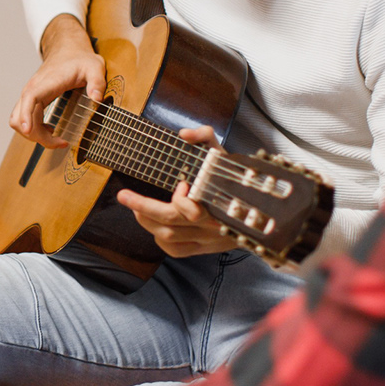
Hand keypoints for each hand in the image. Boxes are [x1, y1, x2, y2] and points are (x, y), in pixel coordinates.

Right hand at [10, 14, 105, 147]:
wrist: (68, 49)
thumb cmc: (80, 59)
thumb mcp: (95, 67)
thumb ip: (97, 83)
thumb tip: (97, 99)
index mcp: (46, 82)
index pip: (29, 99)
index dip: (25, 116)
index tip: (28, 131)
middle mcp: (32, 89)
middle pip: (19, 118)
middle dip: (36, 136)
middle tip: (61, 142)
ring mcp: (30, 95)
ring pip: (18, 121)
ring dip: (34, 135)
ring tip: (56, 139)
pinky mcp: (31, 100)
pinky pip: (24, 118)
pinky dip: (33, 129)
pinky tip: (50, 130)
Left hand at [116, 125, 243, 257]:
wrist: (260, 211)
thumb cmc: (234, 178)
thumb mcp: (221, 153)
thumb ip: (204, 137)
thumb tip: (183, 135)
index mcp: (218, 202)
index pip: (192, 209)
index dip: (181, 200)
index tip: (181, 184)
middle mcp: (212, 224)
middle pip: (170, 222)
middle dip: (143, 207)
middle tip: (124, 195)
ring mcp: (207, 239)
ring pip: (168, 237)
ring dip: (147, 222)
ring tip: (137, 209)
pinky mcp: (204, 249)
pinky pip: (175, 250)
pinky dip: (160, 240)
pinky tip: (155, 227)